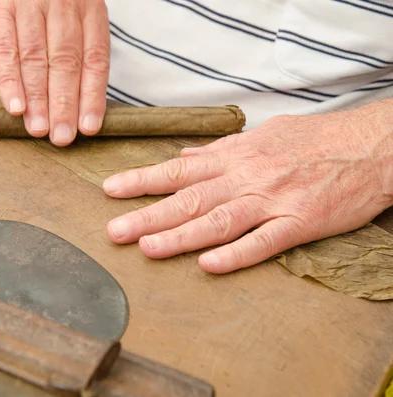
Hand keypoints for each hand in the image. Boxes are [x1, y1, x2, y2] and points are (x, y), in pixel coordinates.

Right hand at [0, 0, 110, 145]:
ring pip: (36, 59)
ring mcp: (30, 4)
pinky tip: (15, 106)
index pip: (95, 60)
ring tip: (38, 129)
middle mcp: (63, 4)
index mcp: (89, 10)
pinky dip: (10, 81)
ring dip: (38, 100)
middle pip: (66, 63)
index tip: (88, 128)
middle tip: (62, 137)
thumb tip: (81, 107)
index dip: (92, 97)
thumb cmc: (44, 2)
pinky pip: (5, 49)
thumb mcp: (71, 16)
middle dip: (64, 105)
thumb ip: (77, 52)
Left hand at [102, 100, 392, 273]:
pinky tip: (208, 265)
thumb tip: (188, 156)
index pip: (179, 168)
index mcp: (236, 156)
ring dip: (180, 235)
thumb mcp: (263, 135)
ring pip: (218, 220)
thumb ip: (222, 149)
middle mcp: (247, 177)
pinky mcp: (300, 222)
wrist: (369, 146)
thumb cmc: (314, 140)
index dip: (142, 179)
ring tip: (147, 248)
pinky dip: (235, 254)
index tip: (111, 190)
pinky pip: (263, 242)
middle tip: (114, 231)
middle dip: (147, 214)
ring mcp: (272, 200)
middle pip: (189, 198)